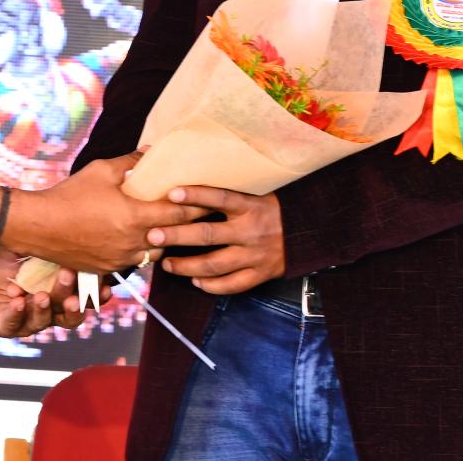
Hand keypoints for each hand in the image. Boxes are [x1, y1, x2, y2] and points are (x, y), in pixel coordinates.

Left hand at [0, 250, 101, 337]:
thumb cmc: (4, 265)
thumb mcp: (26, 248)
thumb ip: (46, 243)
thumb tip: (67, 224)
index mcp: (60, 292)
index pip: (85, 296)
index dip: (96, 294)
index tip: (104, 286)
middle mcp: (50, 310)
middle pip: (69, 312)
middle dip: (72, 298)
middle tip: (68, 279)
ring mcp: (30, 321)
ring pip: (45, 320)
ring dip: (45, 307)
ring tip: (41, 295)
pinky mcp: (8, 326)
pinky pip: (16, 322)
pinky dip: (18, 312)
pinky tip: (18, 300)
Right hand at [6, 151, 204, 273]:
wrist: (38, 227)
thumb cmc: (69, 195)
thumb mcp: (101, 171)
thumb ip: (130, 162)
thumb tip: (152, 152)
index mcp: (134, 217)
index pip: (179, 214)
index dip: (198, 206)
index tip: (211, 199)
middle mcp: (132, 243)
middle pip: (173, 237)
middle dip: (189, 226)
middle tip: (202, 215)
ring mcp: (121, 259)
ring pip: (155, 252)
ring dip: (165, 240)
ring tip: (172, 227)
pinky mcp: (109, 270)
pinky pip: (135, 260)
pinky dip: (141, 249)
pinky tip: (140, 238)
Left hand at [147, 186, 285, 295]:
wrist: (309, 231)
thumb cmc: (273, 207)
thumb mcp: (256, 192)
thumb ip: (229, 190)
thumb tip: (190, 176)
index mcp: (251, 205)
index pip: (219, 197)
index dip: (195, 195)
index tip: (170, 193)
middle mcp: (252, 230)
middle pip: (208, 234)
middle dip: (177, 235)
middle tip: (153, 235)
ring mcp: (256, 254)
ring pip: (215, 265)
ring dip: (187, 266)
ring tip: (167, 264)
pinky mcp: (261, 273)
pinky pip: (233, 284)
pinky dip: (212, 285)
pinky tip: (195, 281)